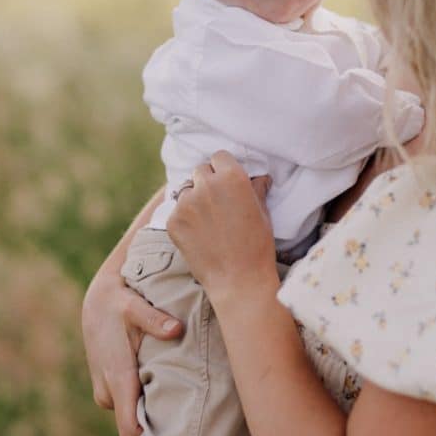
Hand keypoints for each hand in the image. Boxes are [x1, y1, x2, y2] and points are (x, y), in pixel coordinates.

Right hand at [82, 250, 183, 435]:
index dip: (150, 435)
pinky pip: (126, 401)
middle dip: (155, 419)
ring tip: (176, 390)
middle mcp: (107, 389)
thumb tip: (177, 330)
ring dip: (148, 404)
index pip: (129, 429)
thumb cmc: (119, 302)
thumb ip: (155, 320)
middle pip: (134, 424)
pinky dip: (142, 395)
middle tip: (185, 406)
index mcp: (117, 377)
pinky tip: (162, 381)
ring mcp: (105, 388)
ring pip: (131, 412)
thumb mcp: (136, 306)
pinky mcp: (107, 384)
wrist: (97, 298)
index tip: (175, 433)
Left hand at [167, 151, 276, 306]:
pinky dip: (184, 219)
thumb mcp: (262, 212)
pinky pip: (176, 211)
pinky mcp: (173, 221)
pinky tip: (198, 235)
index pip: (219, 157)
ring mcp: (187, 203)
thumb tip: (259, 178)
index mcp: (232, 177)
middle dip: (207, 181)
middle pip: (200, 170)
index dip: (224, 168)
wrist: (238, 279)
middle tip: (216, 202)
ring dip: (194, 199)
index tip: (226, 181)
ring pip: (186, 190)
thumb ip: (256, 189)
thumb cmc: (257, 245)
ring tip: (207, 221)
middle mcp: (207, 185)